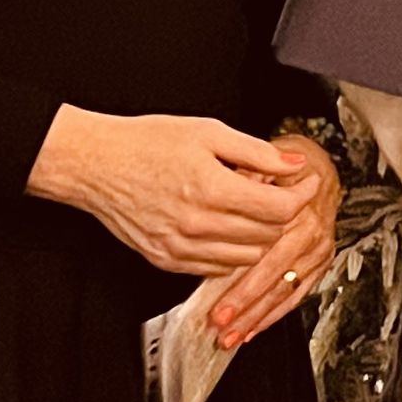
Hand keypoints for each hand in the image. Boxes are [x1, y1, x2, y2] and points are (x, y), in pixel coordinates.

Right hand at [26, 105, 318, 275]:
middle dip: (282, 213)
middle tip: (277, 191)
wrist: (96, 165)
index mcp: (212, 189)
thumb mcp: (207, 132)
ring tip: (251, 209)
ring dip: (259, 236)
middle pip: (268, 235)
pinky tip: (226, 227)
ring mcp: (182, 247)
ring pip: (246, 258)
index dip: (301, 195)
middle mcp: (199, 224)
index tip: (306, 183)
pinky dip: (231, 252)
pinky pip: (216, 269)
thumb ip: (256, 151)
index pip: (279, 208)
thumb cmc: (145, 144)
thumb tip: (293, 163)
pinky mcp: (167, 260)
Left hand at [208, 135, 341, 347]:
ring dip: (258, 317)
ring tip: (232, 336)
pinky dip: (274, 314)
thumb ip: (250, 180)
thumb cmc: (287, 167)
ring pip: (285, 291)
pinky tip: (254, 329)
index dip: (242, 281)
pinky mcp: (319, 264)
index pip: (268, 255)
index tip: (217, 301)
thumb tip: (232, 194)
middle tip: (221, 324)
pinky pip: (297, 294)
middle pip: (276, 278)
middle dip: (247, 306)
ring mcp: (318, 252)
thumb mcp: (266, 162)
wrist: (318, 169)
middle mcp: (312, 234)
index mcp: (299, 211)